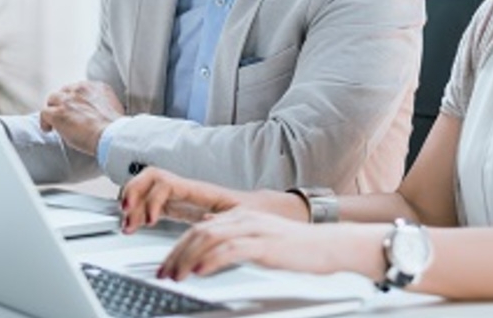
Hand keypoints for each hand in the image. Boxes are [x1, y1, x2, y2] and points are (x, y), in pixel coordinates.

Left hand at [38, 81, 124, 155]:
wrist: (111, 135)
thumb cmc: (115, 128)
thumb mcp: (115, 108)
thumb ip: (104, 105)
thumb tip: (99, 114)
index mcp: (97, 87)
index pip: (80, 88)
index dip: (76, 99)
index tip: (77, 108)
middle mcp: (81, 89)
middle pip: (65, 91)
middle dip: (64, 102)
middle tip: (65, 114)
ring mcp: (67, 100)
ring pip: (52, 98)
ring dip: (53, 109)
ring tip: (54, 121)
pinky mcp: (58, 113)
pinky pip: (44, 113)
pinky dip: (45, 122)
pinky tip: (48, 130)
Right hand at [120, 167, 243, 232]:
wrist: (260, 211)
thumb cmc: (251, 211)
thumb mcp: (240, 217)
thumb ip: (222, 220)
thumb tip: (206, 221)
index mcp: (198, 189)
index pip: (165, 183)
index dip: (152, 198)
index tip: (149, 220)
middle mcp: (185, 189)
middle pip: (149, 177)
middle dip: (133, 192)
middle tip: (127, 215)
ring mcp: (179, 197)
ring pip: (146, 188)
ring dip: (132, 203)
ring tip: (127, 225)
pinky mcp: (177, 207)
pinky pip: (150, 203)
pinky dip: (137, 212)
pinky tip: (135, 225)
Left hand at [157, 209, 385, 281]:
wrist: (328, 245)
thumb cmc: (297, 247)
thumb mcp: (260, 237)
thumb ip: (235, 235)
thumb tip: (210, 233)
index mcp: (240, 217)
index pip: (199, 229)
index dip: (178, 248)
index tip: (166, 266)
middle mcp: (243, 219)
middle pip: (198, 233)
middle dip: (176, 254)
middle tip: (163, 274)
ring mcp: (254, 230)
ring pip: (209, 239)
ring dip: (188, 259)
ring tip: (177, 276)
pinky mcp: (264, 244)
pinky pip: (231, 250)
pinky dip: (211, 260)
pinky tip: (201, 271)